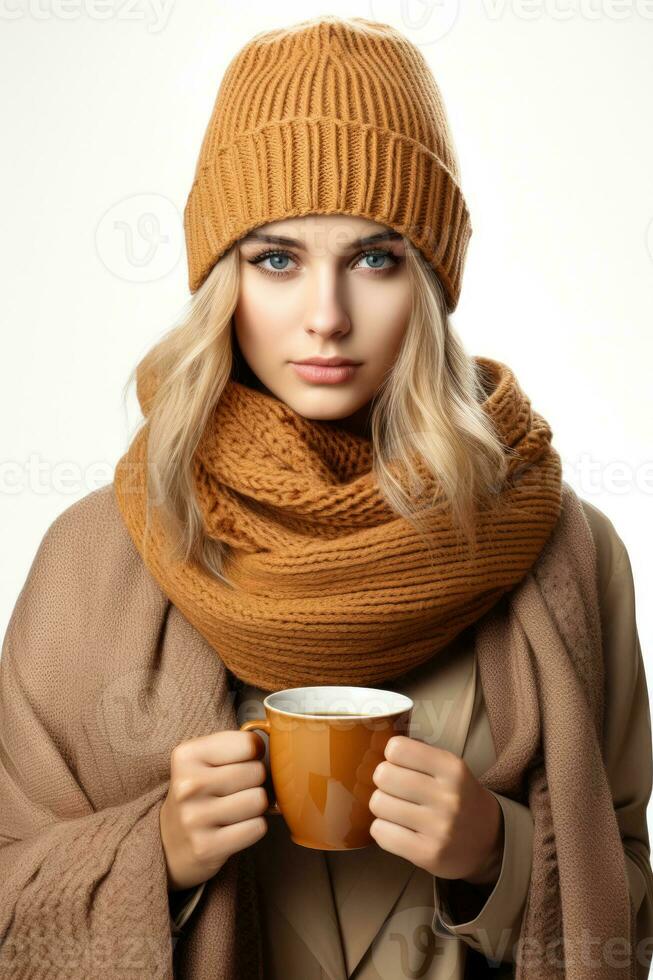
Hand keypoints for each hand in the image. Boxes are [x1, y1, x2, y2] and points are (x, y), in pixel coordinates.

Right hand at [160, 730, 269, 890]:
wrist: (168, 843)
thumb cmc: (198, 793)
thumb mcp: (202, 760)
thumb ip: (235, 746)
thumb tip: (280, 745)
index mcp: (187, 756)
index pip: (248, 743)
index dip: (254, 752)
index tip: (244, 760)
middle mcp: (188, 786)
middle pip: (256, 772)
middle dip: (255, 781)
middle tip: (238, 789)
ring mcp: (195, 819)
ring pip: (259, 800)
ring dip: (256, 806)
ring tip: (237, 809)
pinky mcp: (206, 848)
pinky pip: (257, 827)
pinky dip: (253, 827)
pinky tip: (235, 828)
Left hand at [368, 735, 503, 886]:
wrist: (489, 841)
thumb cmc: (459, 797)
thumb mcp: (449, 768)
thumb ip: (419, 753)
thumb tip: (380, 743)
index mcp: (453, 768)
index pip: (397, 749)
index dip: (393, 756)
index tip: (402, 765)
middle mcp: (448, 797)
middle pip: (383, 776)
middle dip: (384, 781)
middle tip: (396, 789)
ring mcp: (438, 828)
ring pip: (378, 804)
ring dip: (382, 806)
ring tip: (398, 810)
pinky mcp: (427, 854)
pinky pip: (380, 832)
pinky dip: (383, 830)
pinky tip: (398, 829)